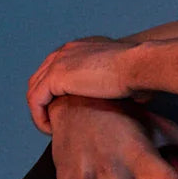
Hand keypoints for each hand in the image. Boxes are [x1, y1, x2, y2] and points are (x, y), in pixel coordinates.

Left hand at [27, 37, 143, 133]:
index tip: (65, 113)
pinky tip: (49, 129)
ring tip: (50, 129)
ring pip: (35, 90)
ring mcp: (59, 61)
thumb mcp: (124, 78)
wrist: (139, 66)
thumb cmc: (141, 73)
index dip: (56, 94)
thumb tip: (132, 101)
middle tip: (53, 123)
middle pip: (41, 79)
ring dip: (39, 112)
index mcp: (81, 49)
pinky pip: (35, 100)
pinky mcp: (56, 75)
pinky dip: (39, 116)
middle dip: (43, 103)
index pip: (56, 70)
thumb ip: (117, 86)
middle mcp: (66, 51)